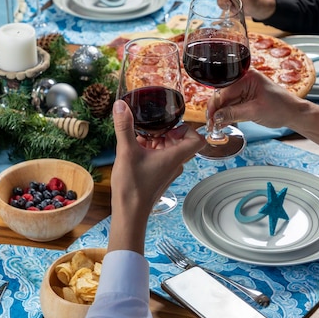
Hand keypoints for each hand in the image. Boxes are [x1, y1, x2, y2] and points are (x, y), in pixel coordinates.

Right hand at [108, 100, 204, 251]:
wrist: (130, 213)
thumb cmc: (133, 186)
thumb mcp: (126, 151)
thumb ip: (124, 127)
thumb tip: (121, 104)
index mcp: (175, 156)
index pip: (198, 139)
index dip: (188, 128)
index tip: (170, 124)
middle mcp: (176, 163)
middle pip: (181, 141)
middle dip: (166, 131)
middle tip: (150, 127)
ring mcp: (168, 171)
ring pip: (169, 149)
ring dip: (157, 140)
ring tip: (139, 137)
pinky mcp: (159, 176)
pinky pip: (161, 158)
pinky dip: (152, 150)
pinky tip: (135, 149)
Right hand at [207, 68, 306, 130]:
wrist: (294, 114)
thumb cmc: (281, 108)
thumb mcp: (254, 112)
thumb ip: (233, 113)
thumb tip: (216, 117)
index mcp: (247, 77)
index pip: (224, 91)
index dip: (215, 106)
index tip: (210, 118)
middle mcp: (244, 80)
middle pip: (223, 95)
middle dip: (216, 110)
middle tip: (211, 124)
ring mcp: (245, 89)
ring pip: (227, 101)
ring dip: (221, 113)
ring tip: (215, 126)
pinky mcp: (247, 97)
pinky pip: (233, 104)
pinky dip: (228, 114)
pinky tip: (223, 122)